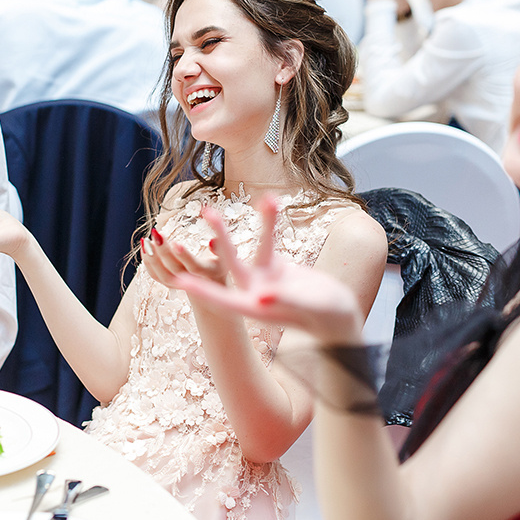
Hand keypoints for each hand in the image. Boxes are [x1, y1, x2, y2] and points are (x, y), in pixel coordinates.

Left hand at [140, 226, 225, 291]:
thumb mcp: (228, 256)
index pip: (194, 266)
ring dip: (152, 258)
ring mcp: (180, 284)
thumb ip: (223, 247)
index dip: (184, 256)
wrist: (213, 288)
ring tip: (146, 239)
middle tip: (157, 233)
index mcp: (208, 273)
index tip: (175, 242)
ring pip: (163, 275)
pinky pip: (156, 276)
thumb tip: (212, 240)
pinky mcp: (170, 283)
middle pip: (175, 269)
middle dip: (164, 252)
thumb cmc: (220, 264)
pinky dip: (148, 263)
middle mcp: (193, 281)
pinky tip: (144, 247)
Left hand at [174, 195, 365, 343]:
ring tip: (224, 205)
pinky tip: (269, 201)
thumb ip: (285, 302)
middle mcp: (255, 294)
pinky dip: (269, 224)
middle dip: (218, 240)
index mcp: (256, 309)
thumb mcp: (309, 309)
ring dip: (239, 228)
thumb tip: (260, 298)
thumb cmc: (329, 318)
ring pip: (248, 250)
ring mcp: (264, 280)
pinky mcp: (276, 269)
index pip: (223, 299)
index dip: (201, 289)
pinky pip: (269, 242)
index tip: (178, 279)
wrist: (341, 317)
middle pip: (231, 265)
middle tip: (206, 215)